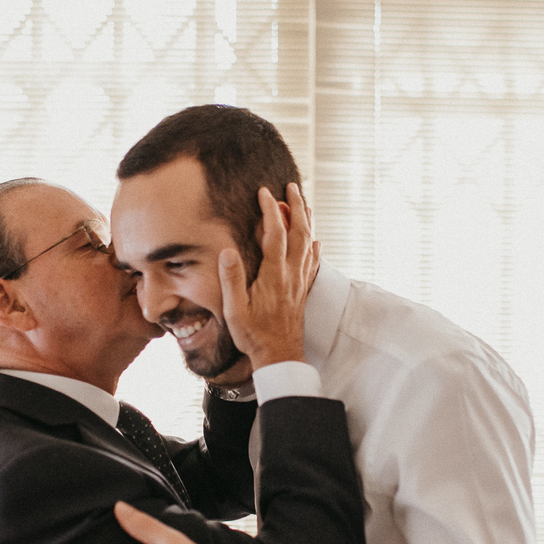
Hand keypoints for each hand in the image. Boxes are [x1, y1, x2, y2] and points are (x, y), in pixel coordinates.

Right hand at [219, 183, 319, 368]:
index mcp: (273, 275)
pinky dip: (314, 247)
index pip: (275, 234)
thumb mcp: (234, 309)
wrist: (279, 356)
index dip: (271, 210)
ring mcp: (299, 282)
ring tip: (304, 204)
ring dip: (306, 221)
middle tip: (292, 187)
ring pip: (308, 244)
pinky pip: (312, 263)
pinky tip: (315, 242)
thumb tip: (228, 250)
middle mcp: (291, 275)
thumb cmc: (254, 335)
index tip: (265, 193)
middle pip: (299, 232)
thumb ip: (232, 279)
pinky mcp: (302, 291)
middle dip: (296, 206)